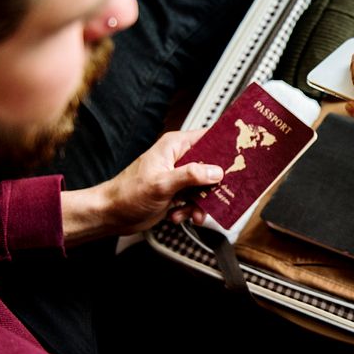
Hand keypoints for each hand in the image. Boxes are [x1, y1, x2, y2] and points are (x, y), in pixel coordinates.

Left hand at [61, 129, 223, 244]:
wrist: (110, 215)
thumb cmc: (126, 193)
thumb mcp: (162, 183)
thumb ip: (190, 175)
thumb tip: (215, 171)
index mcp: (174, 147)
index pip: (208, 137)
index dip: (226, 144)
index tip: (242, 153)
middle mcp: (179, 159)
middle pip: (212, 165)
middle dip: (216, 183)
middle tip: (221, 193)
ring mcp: (178, 177)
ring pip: (206, 186)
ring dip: (202, 202)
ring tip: (192, 211)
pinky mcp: (177, 193)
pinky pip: (196, 200)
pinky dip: (191, 210)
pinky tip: (179, 215)